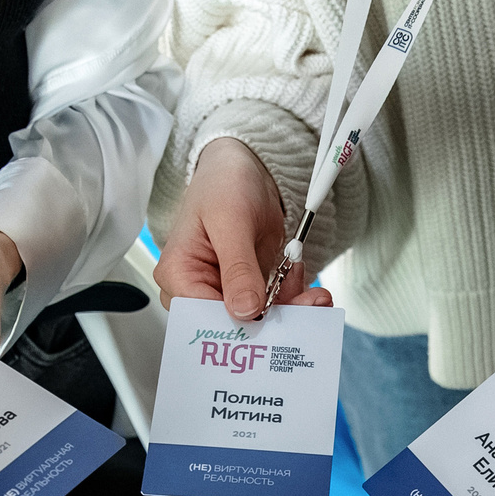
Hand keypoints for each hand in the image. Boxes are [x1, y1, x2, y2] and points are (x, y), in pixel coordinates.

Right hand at [156, 137, 331, 321]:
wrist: (246, 169)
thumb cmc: (223, 184)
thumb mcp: (230, 221)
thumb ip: (237, 268)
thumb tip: (245, 311)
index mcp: (179, 275)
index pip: (203, 318)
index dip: (238, 326)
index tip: (273, 322)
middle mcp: (198, 289)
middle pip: (234, 324)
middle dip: (274, 319)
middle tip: (309, 308)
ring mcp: (226, 291)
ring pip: (261, 319)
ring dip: (293, 309)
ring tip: (315, 296)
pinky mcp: (250, 288)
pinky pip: (274, 306)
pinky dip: (294, 297)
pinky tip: (305, 282)